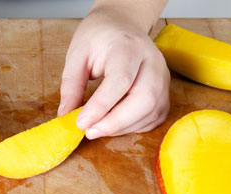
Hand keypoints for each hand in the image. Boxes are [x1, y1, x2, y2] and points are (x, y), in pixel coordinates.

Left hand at [58, 1, 169, 138]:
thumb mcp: (77, 54)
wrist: (122, 25)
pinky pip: (154, 117)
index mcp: (128, 46)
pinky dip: (134, 127)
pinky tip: (115, 125)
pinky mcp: (164, 92)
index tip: (81, 122)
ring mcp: (163, 77)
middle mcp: (152, 61)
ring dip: (123, 128)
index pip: (121, 80)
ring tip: (98, 129)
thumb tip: (66, 115)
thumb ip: (71, 84)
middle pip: (145, 99)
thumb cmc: (99, 37)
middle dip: (116, 122)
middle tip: (90, 132)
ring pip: (152, 111)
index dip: (101, 106)